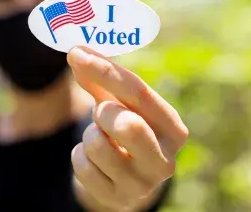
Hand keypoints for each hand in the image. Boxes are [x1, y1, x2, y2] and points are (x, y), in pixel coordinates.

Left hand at [67, 46, 188, 211]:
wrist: (124, 181)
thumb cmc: (123, 133)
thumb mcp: (119, 105)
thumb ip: (100, 82)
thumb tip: (77, 54)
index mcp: (173, 129)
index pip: (139, 93)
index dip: (106, 71)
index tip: (77, 54)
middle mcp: (165, 159)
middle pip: (127, 124)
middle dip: (104, 112)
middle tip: (101, 111)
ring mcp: (142, 184)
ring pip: (97, 144)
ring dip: (89, 135)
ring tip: (101, 138)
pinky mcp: (117, 198)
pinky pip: (82, 165)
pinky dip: (80, 156)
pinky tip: (94, 160)